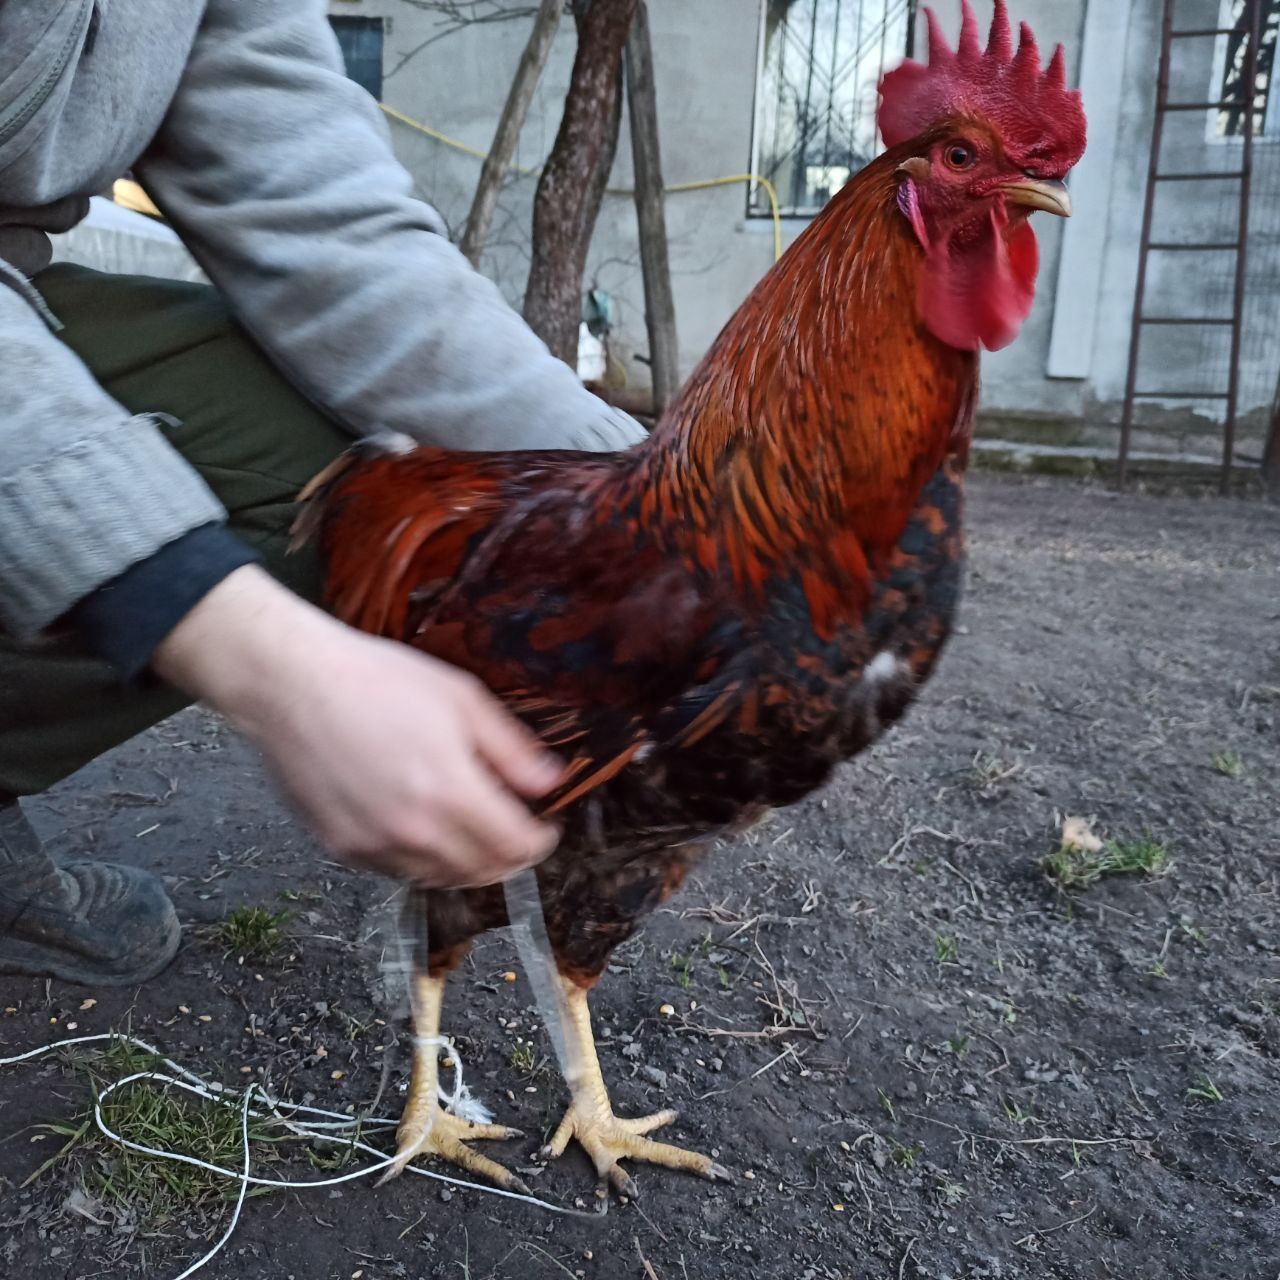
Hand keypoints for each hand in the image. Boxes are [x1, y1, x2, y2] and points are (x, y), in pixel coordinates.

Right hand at [153, 566, 561, 885]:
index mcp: (452, 791)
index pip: (514, 846)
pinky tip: (425, 831)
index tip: (545, 829)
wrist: (292, 684)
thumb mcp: (462, 699)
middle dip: (508, 859)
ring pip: (439, 880)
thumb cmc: (377, 680)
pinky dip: (421, 861)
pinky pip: (396, 871)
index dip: (539, 842)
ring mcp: (374, 845)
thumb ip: (511, 750)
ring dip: (465, 865)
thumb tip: (549, 783)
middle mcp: (414, 831)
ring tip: (474, 835)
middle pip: (481, 873)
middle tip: (515, 836)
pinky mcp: (341, 848)